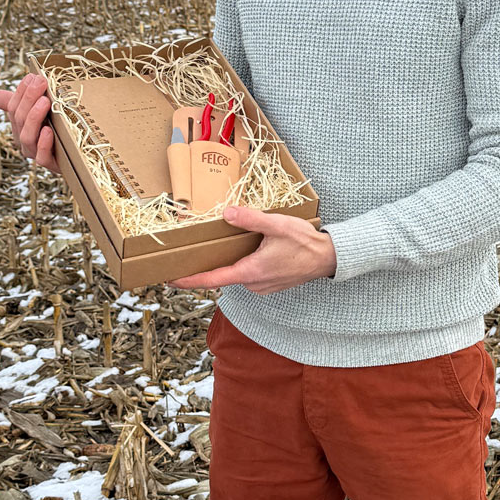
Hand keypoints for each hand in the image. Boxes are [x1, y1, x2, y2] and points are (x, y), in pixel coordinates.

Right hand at [0, 72, 58, 173]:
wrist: (77, 157)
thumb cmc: (56, 130)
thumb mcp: (39, 112)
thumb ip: (19, 102)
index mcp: (19, 127)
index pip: (13, 108)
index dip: (21, 92)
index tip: (32, 77)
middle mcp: (25, 141)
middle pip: (20, 119)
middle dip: (29, 98)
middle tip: (41, 82)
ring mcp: (36, 154)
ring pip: (27, 137)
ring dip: (34, 117)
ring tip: (44, 101)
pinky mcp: (51, 165)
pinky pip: (42, 157)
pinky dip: (44, 143)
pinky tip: (48, 130)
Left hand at [168, 205, 335, 292]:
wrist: (329, 258)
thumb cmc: (305, 243)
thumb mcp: (277, 225)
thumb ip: (250, 219)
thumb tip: (226, 214)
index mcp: (250, 272)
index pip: (212, 279)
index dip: (189, 280)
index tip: (171, 279)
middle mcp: (253, 284)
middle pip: (222, 275)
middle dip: (209, 264)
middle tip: (193, 252)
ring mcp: (262, 286)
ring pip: (236, 273)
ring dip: (230, 261)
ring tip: (226, 245)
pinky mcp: (269, 283)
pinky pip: (249, 274)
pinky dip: (243, 263)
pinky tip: (248, 249)